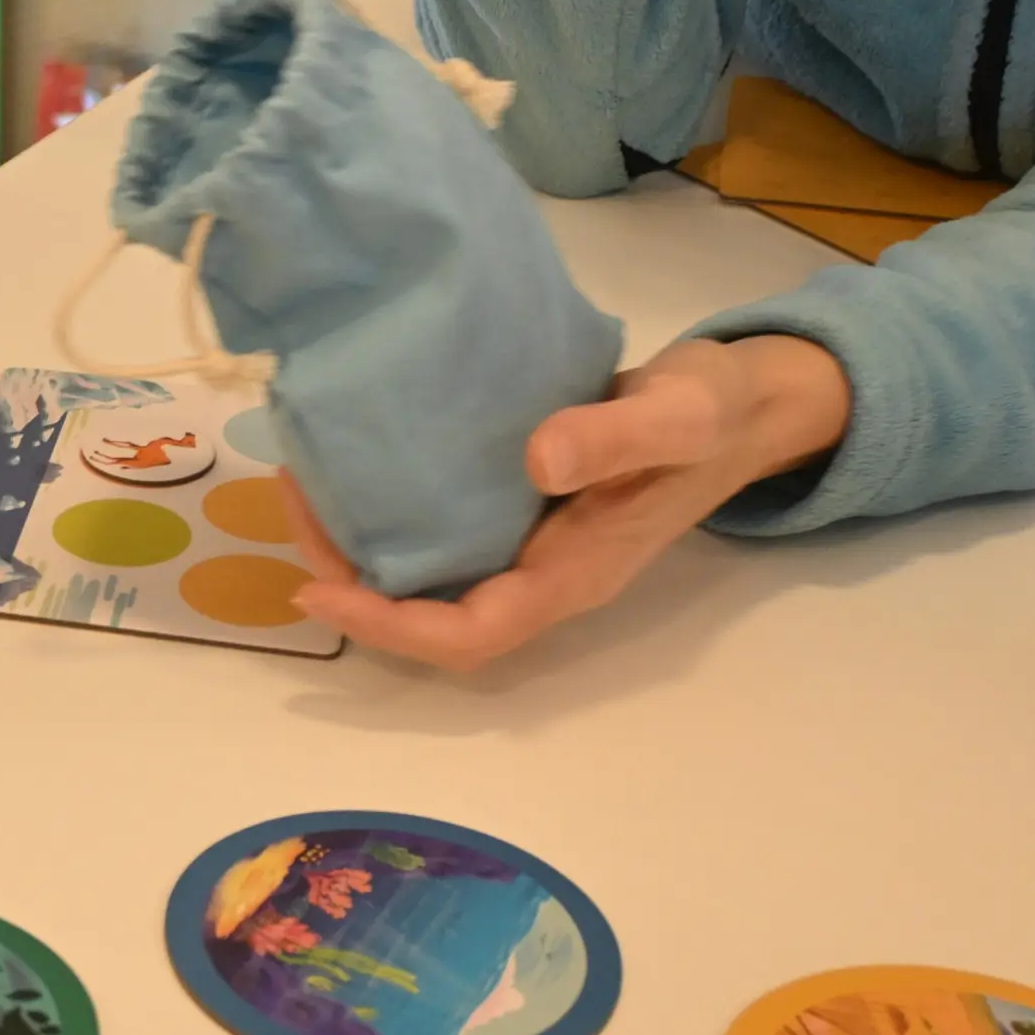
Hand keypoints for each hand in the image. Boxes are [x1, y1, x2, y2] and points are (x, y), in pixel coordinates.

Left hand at [285, 335, 850, 669]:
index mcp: (574, 575)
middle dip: (351, 583)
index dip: (387, 628)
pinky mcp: (519, 506)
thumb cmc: (714, 413)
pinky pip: (440, 529)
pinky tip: (352, 460)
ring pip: (429, 575)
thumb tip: (537, 460)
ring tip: (305, 481)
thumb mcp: (680, 415)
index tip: (315, 591)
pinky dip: (387, 507)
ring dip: (359, 546)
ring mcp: (530, 544)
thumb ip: (617, 437)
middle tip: (295, 505)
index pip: (469, 634)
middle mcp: (542, 573)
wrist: (740, 400)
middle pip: (431, 617)